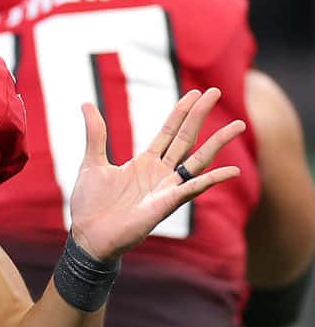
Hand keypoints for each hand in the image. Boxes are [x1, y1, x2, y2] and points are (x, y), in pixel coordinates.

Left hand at [69, 88, 245, 261]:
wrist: (87, 235)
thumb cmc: (90, 204)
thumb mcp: (92, 162)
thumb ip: (95, 134)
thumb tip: (86, 103)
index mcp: (144, 162)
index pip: (168, 131)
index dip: (181, 112)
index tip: (195, 92)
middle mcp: (160, 173)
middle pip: (186, 138)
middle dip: (200, 115)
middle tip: (216, 91)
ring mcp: (166, 188)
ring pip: (198, 160)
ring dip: (218, 142)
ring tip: (239, 125)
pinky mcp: (167, 204)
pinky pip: (193, 189)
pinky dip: (213, 179)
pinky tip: (232, 170)